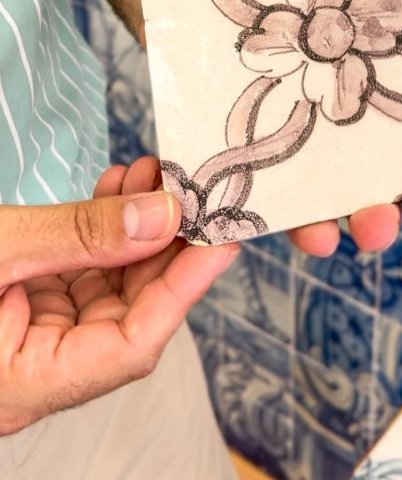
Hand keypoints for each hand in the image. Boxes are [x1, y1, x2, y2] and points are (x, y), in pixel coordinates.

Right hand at [0, 157, 236, 435]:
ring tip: (155, 173)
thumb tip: (164, 217)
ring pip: (103, 288)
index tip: (223, 237)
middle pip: (124, 314)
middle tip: (195, 188)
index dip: (182, 291)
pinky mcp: (16, 306)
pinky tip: (117, 187)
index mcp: (20, 386)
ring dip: (134, 230)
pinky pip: (73, 273)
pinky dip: (99, 231)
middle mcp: (30, 372)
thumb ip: (77, 236)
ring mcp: (24, 340)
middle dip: (164, 247)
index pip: (128, 347)